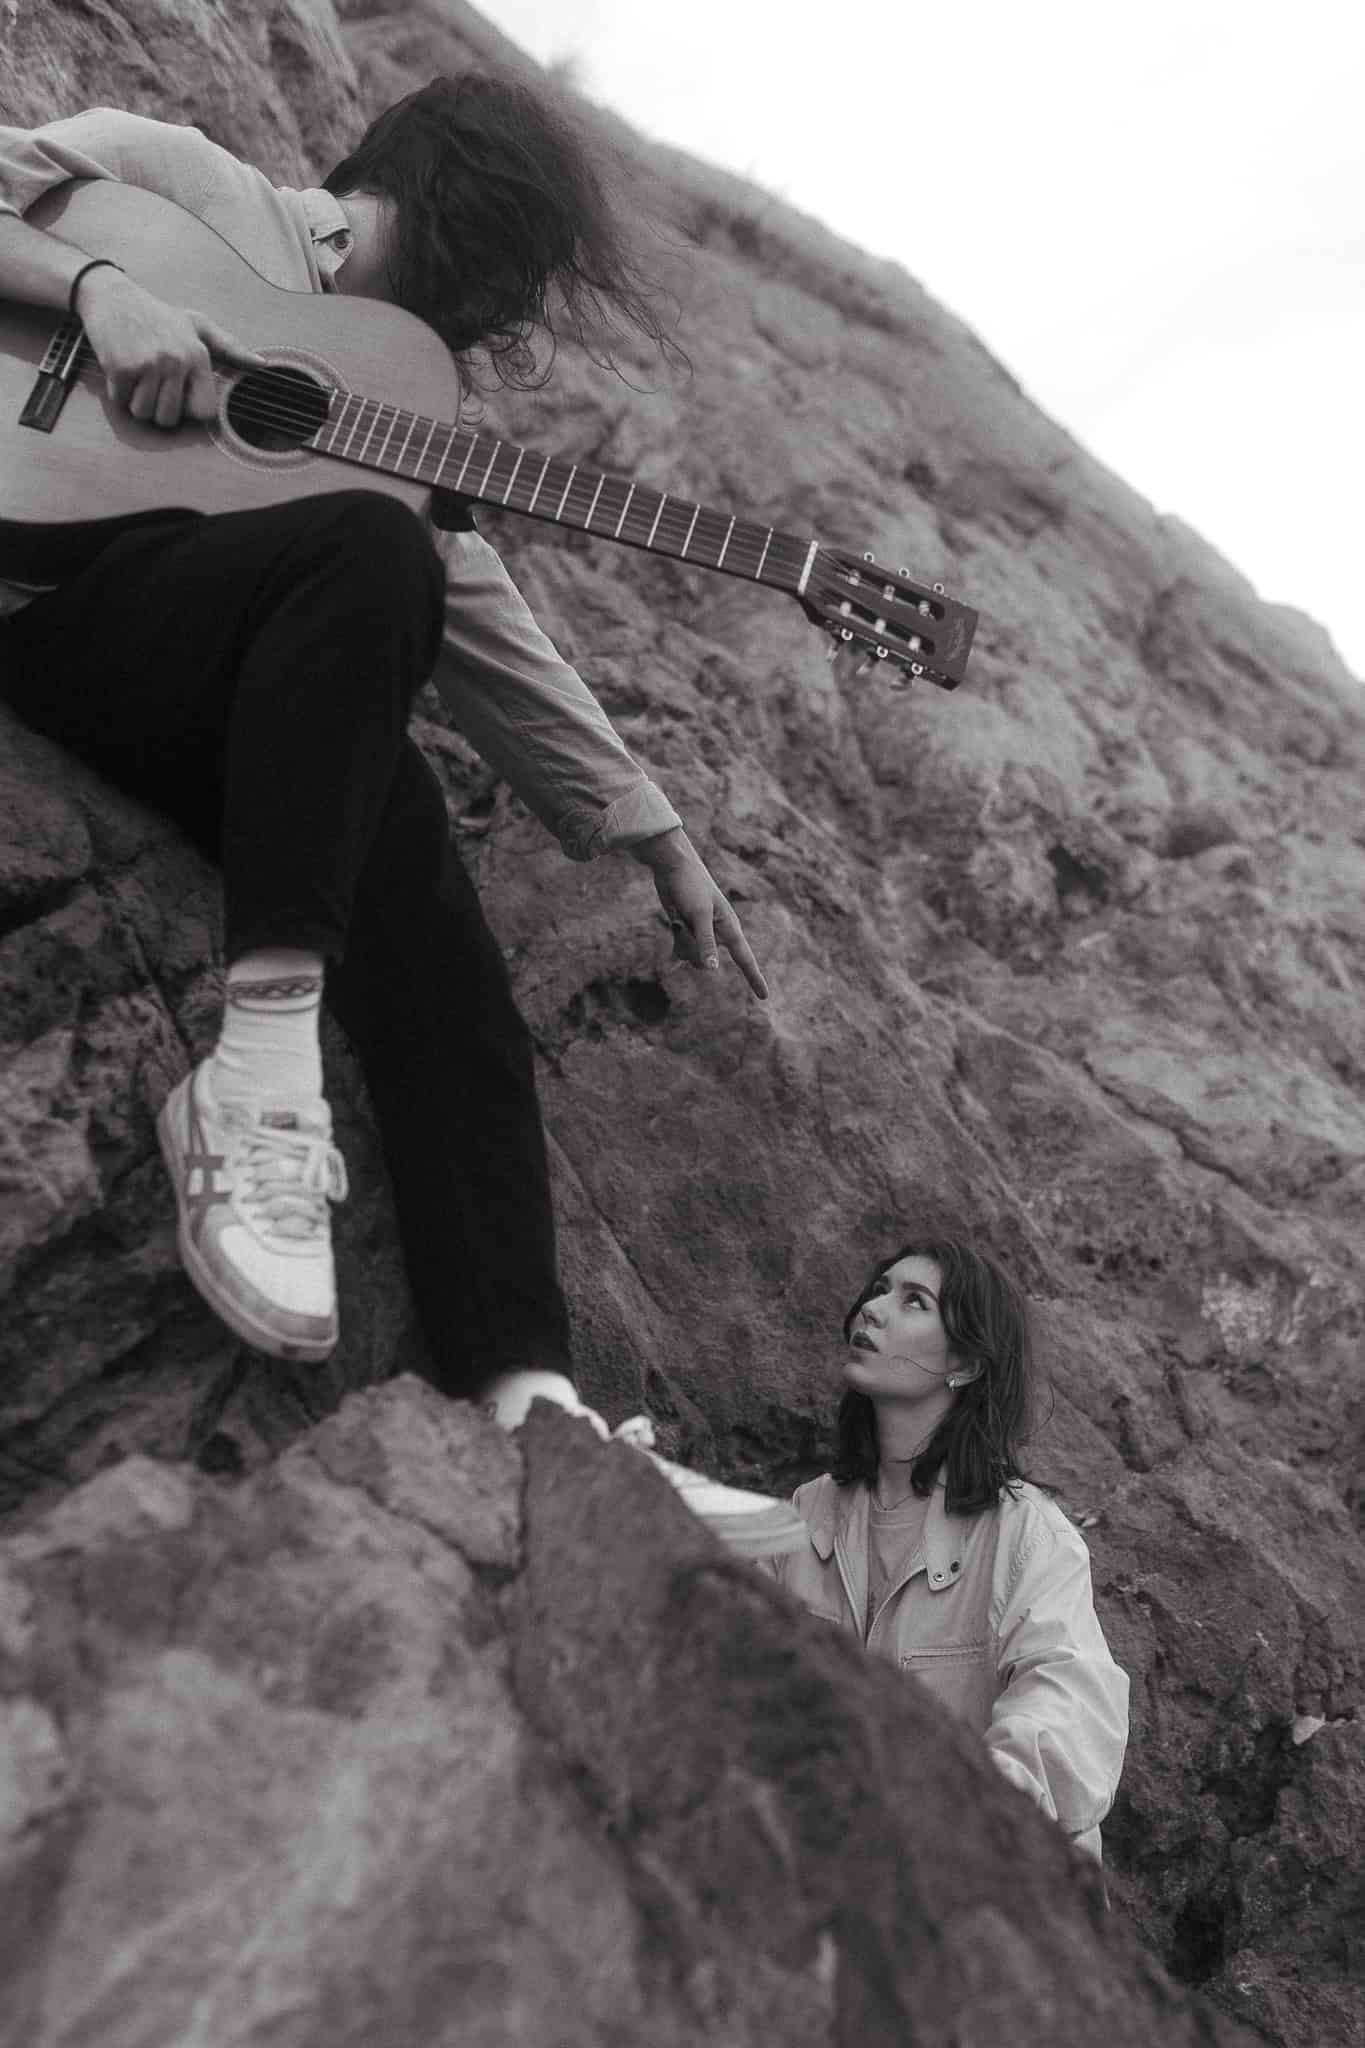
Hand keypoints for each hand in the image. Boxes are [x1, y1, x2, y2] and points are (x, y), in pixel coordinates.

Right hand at [76, 266, 265, 427]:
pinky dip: (118, 392)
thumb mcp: (198, 325)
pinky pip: (121, 401)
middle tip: (154, 387)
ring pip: (145, 413)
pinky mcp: (120, 367)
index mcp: (197, 355)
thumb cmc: (159, 316)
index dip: (190, 411)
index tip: (181, 397)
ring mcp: (147, 364)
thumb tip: (261, 363)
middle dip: (159, 410)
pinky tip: (122, 370)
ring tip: (139, 379)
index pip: (204, 411)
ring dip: (137, 403)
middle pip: (170, 418)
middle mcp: (175, 361)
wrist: (112, 297)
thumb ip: (230, 348)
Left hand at [631, 827, 767, 999]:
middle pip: (706, 962)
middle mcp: (718, 933)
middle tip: (684, 923)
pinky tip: (673, 936)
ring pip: (691, 956)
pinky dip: (676, 945)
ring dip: (681, 941)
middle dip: (691, 949)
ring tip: (678, 918)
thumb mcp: (699, 915)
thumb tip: (713, 969)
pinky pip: (681, 950)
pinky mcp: (687, 930)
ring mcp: (702, 933)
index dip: (755, 979)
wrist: (672, 866)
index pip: (745, 959)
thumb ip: (706, 942)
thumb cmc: (691, 886)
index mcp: (729, 928)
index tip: (764, 997)